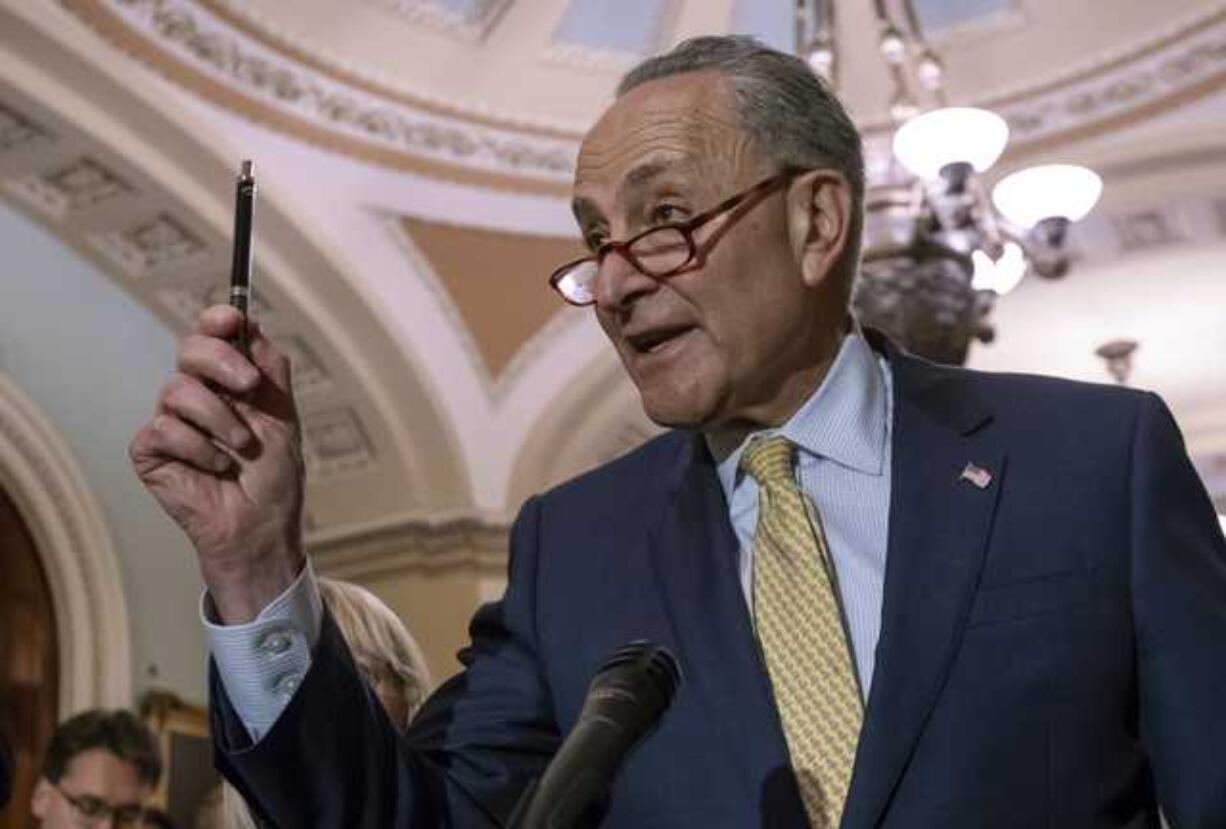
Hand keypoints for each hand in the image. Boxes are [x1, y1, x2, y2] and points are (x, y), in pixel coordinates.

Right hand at [130, 305, 304, 623]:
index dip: (217, 319)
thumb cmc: (273, 476)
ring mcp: (171, 422)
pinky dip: (200, 450)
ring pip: (178, 390)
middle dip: (222, 362)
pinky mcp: (150, 450)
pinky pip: (165, 429)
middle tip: (249, 388)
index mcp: (228, 382)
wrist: (261, 525)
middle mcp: (196, 395)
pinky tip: (216, 470)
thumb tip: (251, 323)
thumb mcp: (282, 414)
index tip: (231, 319)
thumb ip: (269, 368)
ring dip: (221, 420)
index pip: (212, 335)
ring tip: (241, 448)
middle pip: (190, 349)